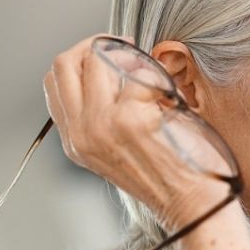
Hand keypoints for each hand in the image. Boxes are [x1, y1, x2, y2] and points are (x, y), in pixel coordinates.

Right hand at [43, 34, 226, 232]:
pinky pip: (140, 72)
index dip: (80, 57)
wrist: (194, 206)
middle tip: (128, 46)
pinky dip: (161, 78)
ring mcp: (103, 125)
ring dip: (131, 58)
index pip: (55, 81)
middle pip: (66, 63)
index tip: (108, 51)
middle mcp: (82, 133)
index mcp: (75, 141)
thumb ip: (103, 117)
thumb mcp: (121, 151)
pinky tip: (175, 100)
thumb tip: (108, 66)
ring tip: (157, 77)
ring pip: (100, 60)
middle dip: (96, 43)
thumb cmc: (170, 176)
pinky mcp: (131, 118)